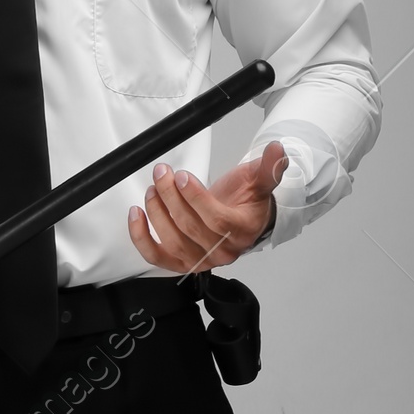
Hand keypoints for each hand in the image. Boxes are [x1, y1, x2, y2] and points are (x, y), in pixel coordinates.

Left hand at [127, 142, 287, 274]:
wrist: (241, 219)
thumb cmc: (246, 202)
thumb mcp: (259, 181)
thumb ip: (269, 168)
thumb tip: (278, 150)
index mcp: (242, 231)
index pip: (217, 220)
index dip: (196, 198)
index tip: (182, 176)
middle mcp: (223, 251)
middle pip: (190, 229)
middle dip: (171, 198)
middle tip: (162, 174)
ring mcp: (201, 260)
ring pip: (173, 242)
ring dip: (157, 214)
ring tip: (152, 189)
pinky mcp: (182, 263)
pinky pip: (157, 256)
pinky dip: (141, 238)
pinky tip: (136, 215)